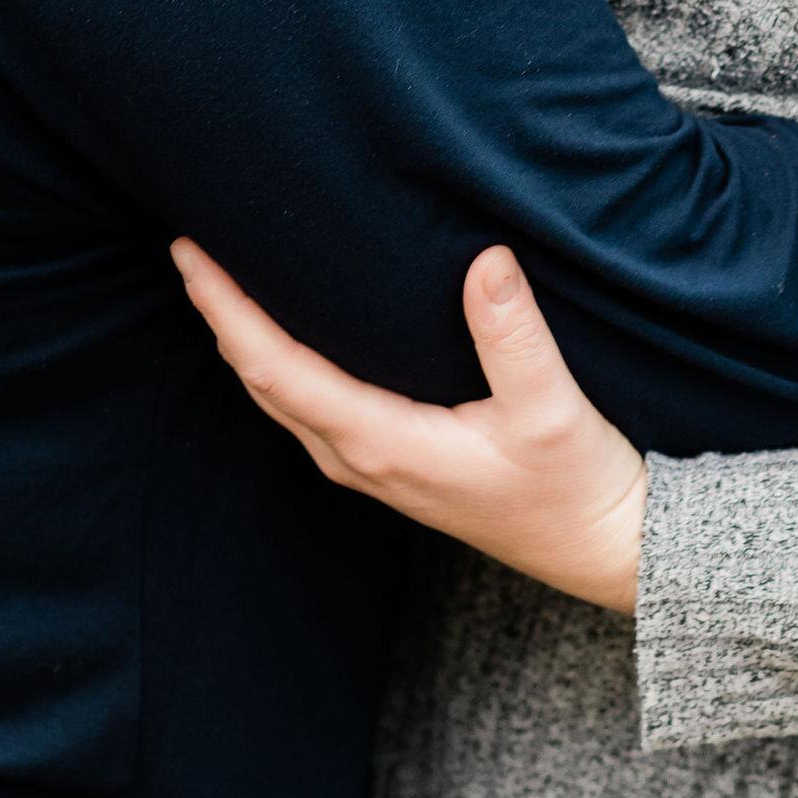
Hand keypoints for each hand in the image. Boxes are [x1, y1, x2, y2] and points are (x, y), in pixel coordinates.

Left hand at [170, 240, 648, 614]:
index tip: (191, 253)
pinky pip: (309, 409)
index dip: (226, 310)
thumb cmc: (578, 485)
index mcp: (382, 442)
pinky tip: (287, 331)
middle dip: (220, 315)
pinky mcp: (392, 465)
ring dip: (244, 340)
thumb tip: (484, 259)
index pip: (276, 369)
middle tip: (189, 247)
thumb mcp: (552, 408)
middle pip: (261, 383)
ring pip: (281, 399)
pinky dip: (279, 364)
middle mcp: (361, 460)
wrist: (608, 550)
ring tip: (223, 279)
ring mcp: (372, 468)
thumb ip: (514, 334)